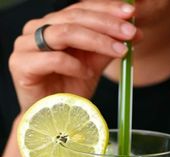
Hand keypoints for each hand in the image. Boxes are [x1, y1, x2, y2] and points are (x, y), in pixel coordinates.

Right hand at [9, 0, 139, 110]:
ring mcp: (26, 45)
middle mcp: (37, 29)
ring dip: (96, 41)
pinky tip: (87, 73)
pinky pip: (53, 59)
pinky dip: (74, 65)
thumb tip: (134, 34)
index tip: (130, 13)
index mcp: (53, 25)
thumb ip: (107, 50)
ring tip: (118, 51)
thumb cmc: (67, 92)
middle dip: (107, 24)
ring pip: (65, 33)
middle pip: (74, 17)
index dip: (106, 9)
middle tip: (130, 33)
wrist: (49, 119)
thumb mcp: (92, 67)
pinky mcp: (21, 64)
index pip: (81, 8)